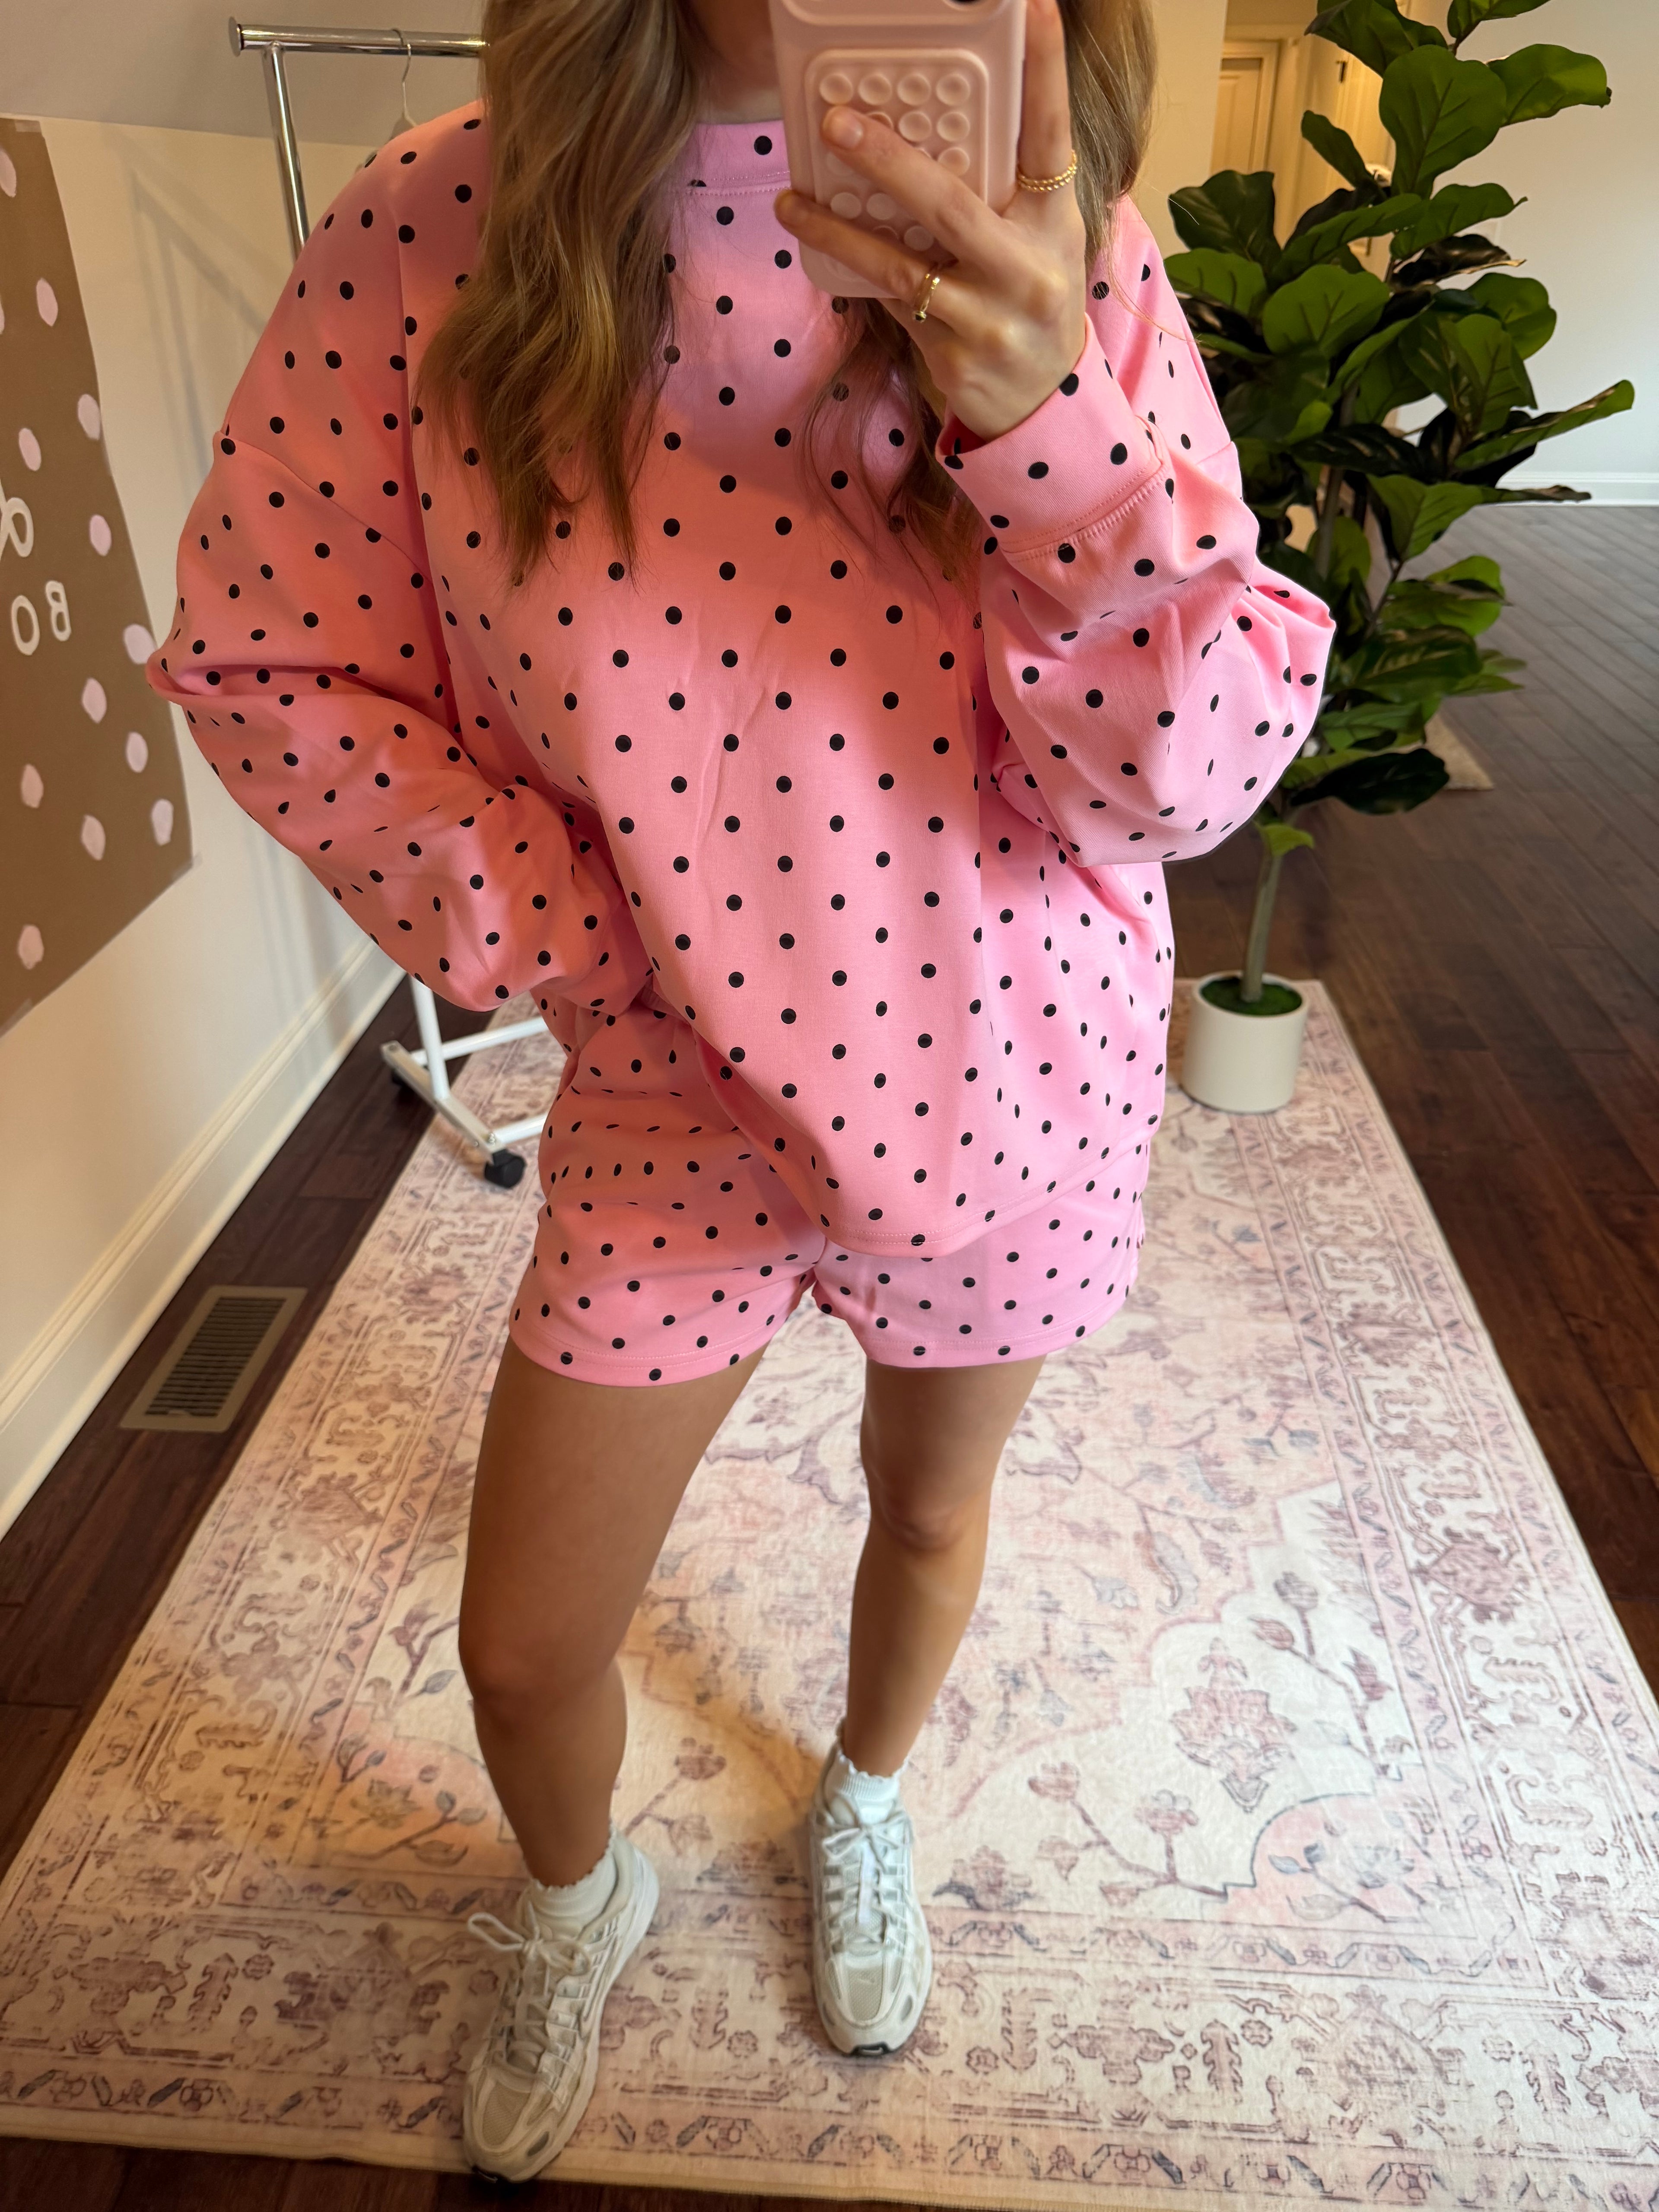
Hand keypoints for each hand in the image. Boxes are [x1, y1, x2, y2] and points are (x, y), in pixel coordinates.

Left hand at [772, 0, 1089, 443]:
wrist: (1046, 408)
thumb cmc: (1033, 302)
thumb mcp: (1040, 240)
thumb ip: (1006, 189)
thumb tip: (936, 124)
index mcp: (1056, 224)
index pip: (1051, 136)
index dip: (1043, 70)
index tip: (1030, 6)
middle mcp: (1027, 269)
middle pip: (953, 204)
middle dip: (891, 162)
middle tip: (837, 122)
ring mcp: (988, 318)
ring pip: (902, 264)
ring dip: (840, 231)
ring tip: (792, 201)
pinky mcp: (951, 356)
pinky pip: (890, 301)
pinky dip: (853, 270)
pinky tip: (815, 241)